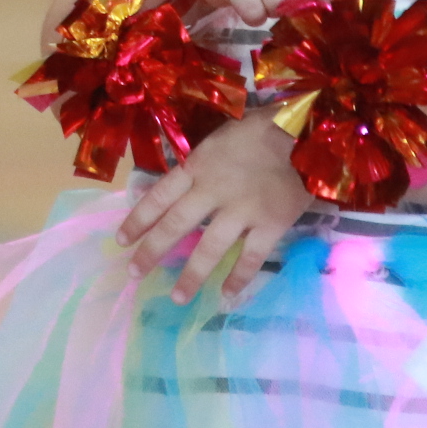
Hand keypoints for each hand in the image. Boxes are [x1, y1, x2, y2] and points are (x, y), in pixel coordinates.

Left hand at [117, 113, 308, 302]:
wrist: (304, 130)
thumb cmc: (260, 129)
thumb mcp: (218, 139)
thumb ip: (199, 165)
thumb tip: (178, 187)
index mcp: (197, 167)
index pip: (158, 197)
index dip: (138, 220)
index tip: (122, 240)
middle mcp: (212, 192)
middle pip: (175, 225)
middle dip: (152, 251)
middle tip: (134, 273)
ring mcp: (242, 210)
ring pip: (209, 248)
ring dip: (191, 275)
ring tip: (177, 298)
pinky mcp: (271, 224)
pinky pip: (251, 257)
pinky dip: (238, 279)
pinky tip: (226, 297)